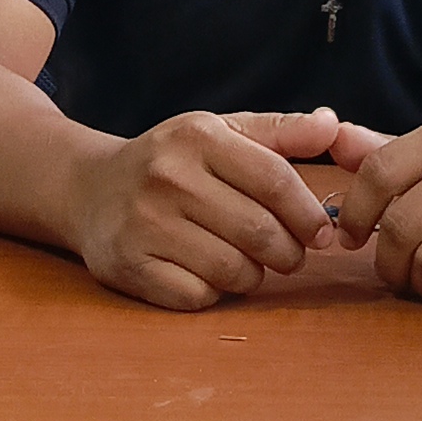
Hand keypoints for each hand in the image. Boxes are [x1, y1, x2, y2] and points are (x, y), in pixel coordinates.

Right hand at [67, 105, 380, 312]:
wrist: (88, 189)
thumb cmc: (171, 162)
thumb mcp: (220, 132)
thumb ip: (280, 131)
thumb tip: (333, 125)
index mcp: (197, 136)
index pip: (275, 180)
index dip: (308, 213)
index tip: (321, 232)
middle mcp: (167, 176)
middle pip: (260, 231)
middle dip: (289, 252)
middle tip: (290, 256)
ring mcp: (144, 223)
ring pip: (235, 270)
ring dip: (253, 275)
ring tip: (246, 262)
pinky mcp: (128, 265)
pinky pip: (199, 295)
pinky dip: (214, 292)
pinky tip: (206, 273)